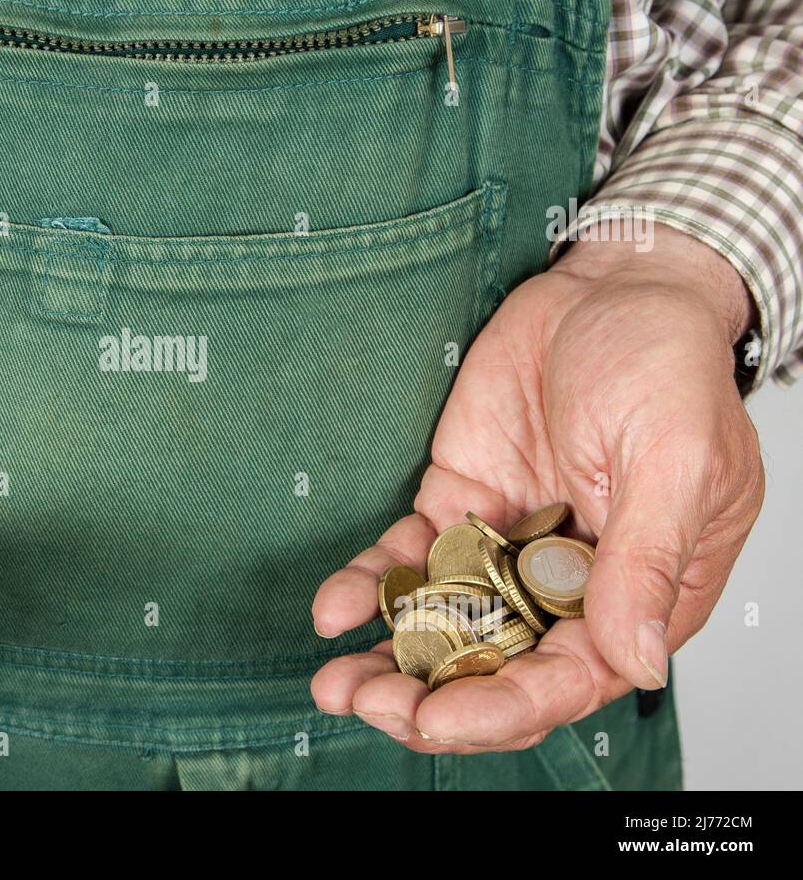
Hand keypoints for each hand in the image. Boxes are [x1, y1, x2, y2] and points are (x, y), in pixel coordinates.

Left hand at [310, 225, 764, 750]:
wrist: (610, 288)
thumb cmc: (667, 367)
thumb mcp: (675, 461)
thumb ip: (646, 560)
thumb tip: (636, 662)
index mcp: (636, 594)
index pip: (568, 680)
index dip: (502, 708)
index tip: (438, 719)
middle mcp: (567, 587)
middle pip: (494, 668)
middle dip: (429, 699)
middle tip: (367, 704)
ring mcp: (505, 550)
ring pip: (444, 628)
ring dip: (389, 662)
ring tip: (334, 684)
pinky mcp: (458, 508)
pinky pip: (408, 562)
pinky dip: (370, 589)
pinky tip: (333, 611)